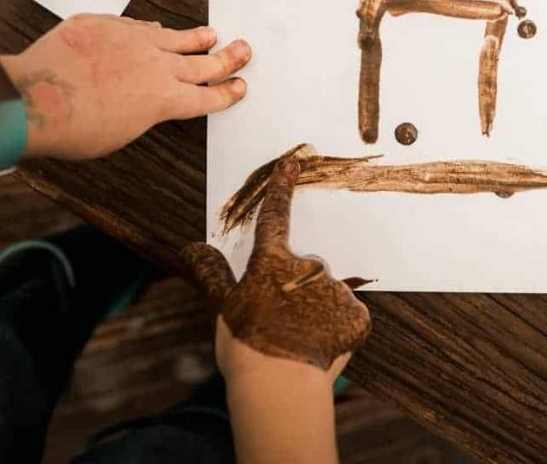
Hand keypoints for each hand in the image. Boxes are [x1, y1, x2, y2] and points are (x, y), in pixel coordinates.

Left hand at [0, 14, 249, 159]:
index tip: (240, 87)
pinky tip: (155, 28)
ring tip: (211, 33)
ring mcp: (132, 41)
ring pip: (174, 38)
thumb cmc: (73, 129)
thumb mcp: (119, 134)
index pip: (206, 98)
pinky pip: (136, 26)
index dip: (226, 94)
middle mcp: (157, 67)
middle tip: (243, 51)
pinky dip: (150, 30)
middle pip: (202, 63)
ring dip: (195, 37)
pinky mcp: (106, 26)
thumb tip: (144, 100)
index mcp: (165, 101)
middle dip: (227, 59)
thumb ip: (141, 113)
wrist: (35, 99)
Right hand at [184, 156, 370, 376]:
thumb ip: (213, 273)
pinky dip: (337, 328)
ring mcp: (335, 290)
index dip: (281, 188)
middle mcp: (308, 267)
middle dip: (296, 288)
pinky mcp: (356, 315)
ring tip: (299, 339)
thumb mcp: (223, 307)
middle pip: (304, 267)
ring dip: (317, 309)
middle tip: (280, 322)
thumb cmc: (245, 346)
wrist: (279, 386)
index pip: (274, 217)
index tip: (292, 161)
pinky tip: (321, 346)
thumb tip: (190, 247)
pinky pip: (347, 315)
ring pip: (326, 292)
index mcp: (272, 262)